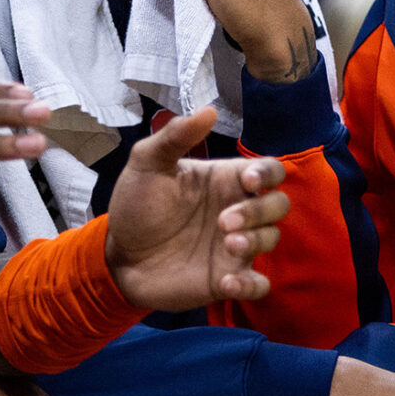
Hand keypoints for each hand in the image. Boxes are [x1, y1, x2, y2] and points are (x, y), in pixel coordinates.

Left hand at [103, 106, 289, 309]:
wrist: (116, 255)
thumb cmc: (136, 205)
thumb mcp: (147, 163)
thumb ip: (175, 136)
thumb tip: (208, 110)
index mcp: (225, 181)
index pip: (269, 171)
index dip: (267, 174)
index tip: (247, 180)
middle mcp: (238, 211)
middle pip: (278, 205)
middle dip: (259, 210)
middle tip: (224, 221)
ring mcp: (234, 246)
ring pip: (271, 239)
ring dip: (256, 241)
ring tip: (227, 244)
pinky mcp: (227, 278)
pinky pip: (258, 285)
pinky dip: (250, 285)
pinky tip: (227, 282)